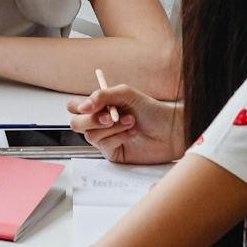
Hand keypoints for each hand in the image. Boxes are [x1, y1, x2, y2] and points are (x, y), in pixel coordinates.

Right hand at [67, 85, 182, 165]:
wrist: (171, 130)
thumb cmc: (151, 110)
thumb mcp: (126, 93)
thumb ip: (102, 95)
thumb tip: (83, 106)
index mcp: (100, 106)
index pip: (76, 106)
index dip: (79, 106)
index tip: (90, 106)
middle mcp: (100, 122)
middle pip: (76, 123)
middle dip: (91, 120)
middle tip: (110, 116)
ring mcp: (106, 138)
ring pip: (90, 135)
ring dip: (111, 127)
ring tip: (131, 121)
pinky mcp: (113, 153)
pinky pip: (104, 146)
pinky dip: (118, 136)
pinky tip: (132, 132)